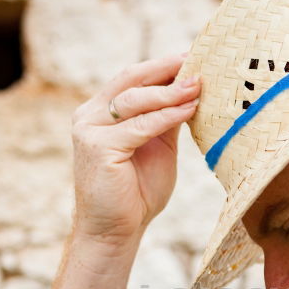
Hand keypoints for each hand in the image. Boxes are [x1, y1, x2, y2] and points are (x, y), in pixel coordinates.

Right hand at [70, 53, 200, 243]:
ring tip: (198, 85)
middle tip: (197, 61)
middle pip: (130, 80)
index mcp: (100, 113)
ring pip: (135, 101)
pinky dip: (167, 116)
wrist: (115, 232)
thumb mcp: (157, 147)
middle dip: (165, 69)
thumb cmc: (136, 194)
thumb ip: (165, 120)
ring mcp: (89, 130)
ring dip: (170, 91)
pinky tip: (189, 109)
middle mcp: (89, 116)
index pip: (132, 79)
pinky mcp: (98, 148)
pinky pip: (140, 126)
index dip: (162, 66)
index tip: (193, 57)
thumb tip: (189, 90)